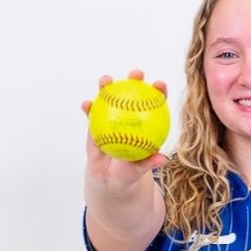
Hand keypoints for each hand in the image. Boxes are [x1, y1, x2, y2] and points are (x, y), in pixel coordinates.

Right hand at [82, 68, 168, 189]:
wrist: (109, 177)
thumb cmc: (128, 171)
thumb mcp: (140, 169)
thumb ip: (150, 162)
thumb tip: (163, 158)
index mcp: (144, 123)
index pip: (154, 104)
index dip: (158, 92)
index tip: (160, 85)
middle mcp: (128, 115)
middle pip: (132, 93)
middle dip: (135, 79)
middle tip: (136, 74)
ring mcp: (111, 116)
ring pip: (109, 97)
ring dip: (107, 85)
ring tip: (106, 80)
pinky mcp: (95, 122)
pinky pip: (91, 113)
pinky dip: (89, 107)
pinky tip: (86, 104)